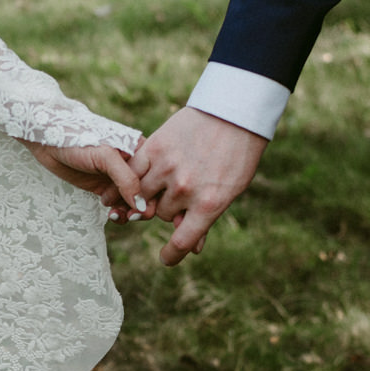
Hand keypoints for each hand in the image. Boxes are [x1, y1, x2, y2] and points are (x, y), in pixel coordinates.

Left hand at [21, 141, 150, 215]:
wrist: (47, 139)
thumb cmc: (78, 140)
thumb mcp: (105, 156)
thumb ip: (126, 179)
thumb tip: (141, 205)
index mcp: (139, 150)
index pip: (156, 177)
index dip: (153, 195)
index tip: (142, 210)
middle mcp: (132, 164)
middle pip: (148, 191)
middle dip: (142, 207)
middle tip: (131, 217)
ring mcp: (118, 177)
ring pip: (134, 201)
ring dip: (129, 212)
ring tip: (116, 215)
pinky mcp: (105, 187)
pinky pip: (119, 205)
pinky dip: (119, 213)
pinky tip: (112, 215)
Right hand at [131, 107, 268, 265]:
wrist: (233, 112)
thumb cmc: (237, 154)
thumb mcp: (229, 189)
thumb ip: (207, 217)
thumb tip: (194, 250)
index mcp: (209, 204)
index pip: (182, 241)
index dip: (172, 254)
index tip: (166, 258)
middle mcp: (186, 189)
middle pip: (161, 213)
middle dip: (168, 207)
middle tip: (178, 193)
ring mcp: (168, 168)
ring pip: (144, 195)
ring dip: (150, 192)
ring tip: (162, 180)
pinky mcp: (155, 148)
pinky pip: (133, 172)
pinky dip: (132, 179)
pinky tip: (134, 180)